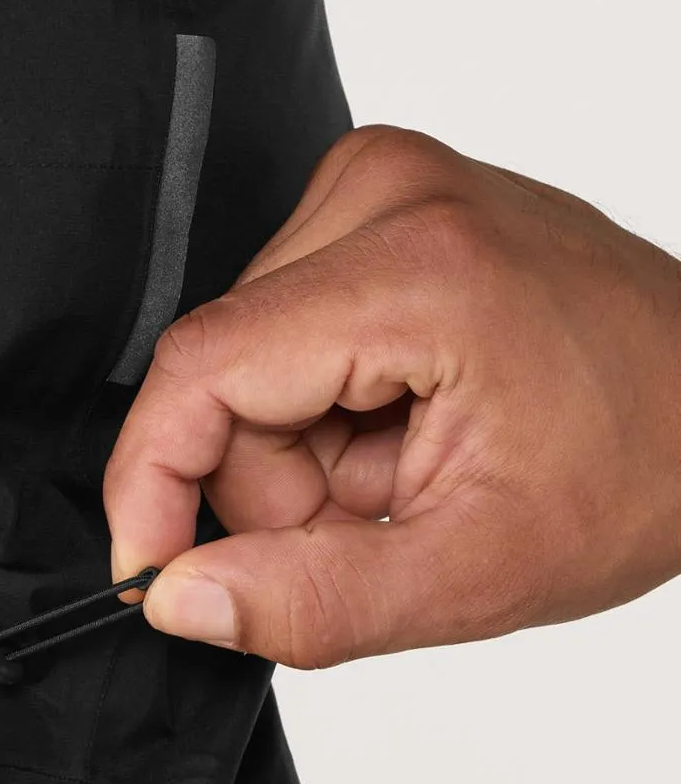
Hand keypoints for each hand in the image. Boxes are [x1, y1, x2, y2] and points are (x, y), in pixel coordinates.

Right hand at [102, 125, 680, 667]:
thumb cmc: (645, 465)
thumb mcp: (482, 570)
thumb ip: (316, 598)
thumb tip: (180, 598)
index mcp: (418, 268)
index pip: (203, 370)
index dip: (152, 485)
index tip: (152, 573)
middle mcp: (386, 193)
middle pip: (221, 376)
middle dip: (275, 483)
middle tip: (381, 517)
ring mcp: (381, 185)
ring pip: (242, 361)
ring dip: (302, 450)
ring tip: (409, 465)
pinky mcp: (378, 202)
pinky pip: (279, 330)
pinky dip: (323, 406)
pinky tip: (402, 419)